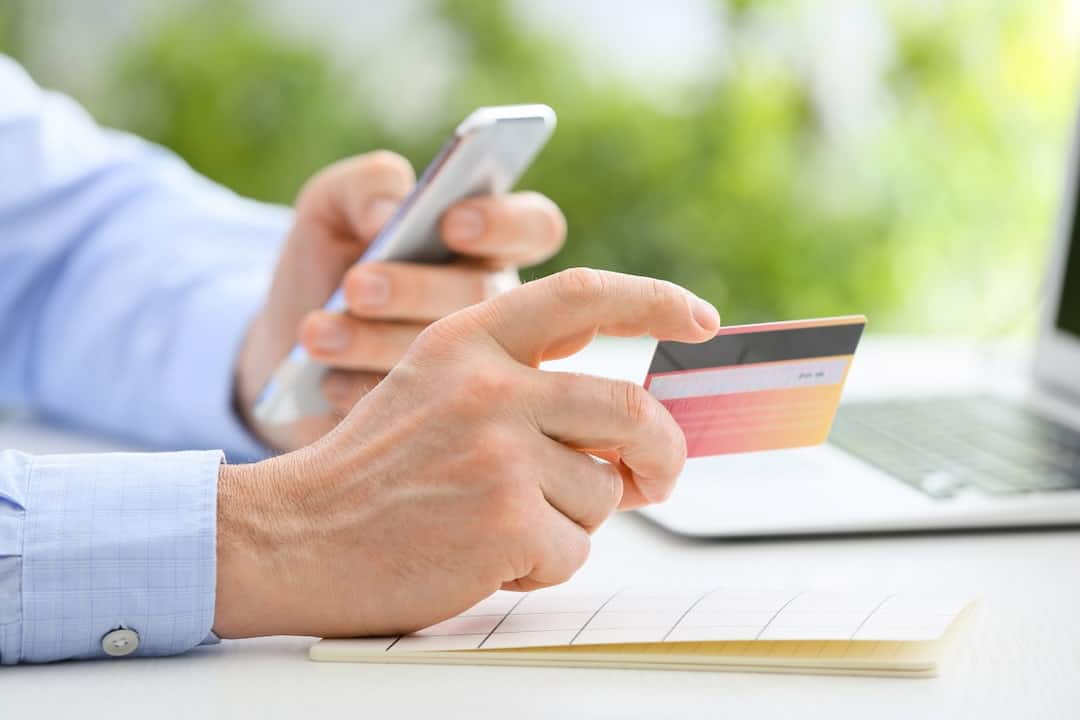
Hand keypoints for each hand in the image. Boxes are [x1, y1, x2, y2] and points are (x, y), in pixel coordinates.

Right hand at [213, 269, 721, 638]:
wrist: (292, 535)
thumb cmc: (372, 471)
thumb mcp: (437, 392)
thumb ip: (527, 391)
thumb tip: (631, 434)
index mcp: (470, 338)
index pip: (582, 295)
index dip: (653, 301)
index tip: (700, 318)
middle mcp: (491, 384)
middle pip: (630, 408)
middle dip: (659, 453)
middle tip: (655, 478)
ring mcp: (499, 451)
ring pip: (603, 492)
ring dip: (572, 520)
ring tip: (501, 522)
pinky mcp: (505, 520)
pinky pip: (575, 549)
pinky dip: (544, 563)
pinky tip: (484, 554)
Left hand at [234, 151, 566, 451]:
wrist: (283, 357)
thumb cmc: (323, 272)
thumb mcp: (330, 213)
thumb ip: (360, 185)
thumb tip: (387, 212)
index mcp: (486, 246)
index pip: (535, 226)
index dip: (506, 224)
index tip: (451, 224)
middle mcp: (501, 311)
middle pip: (488, 296)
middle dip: (417, 288)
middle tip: (357, 286)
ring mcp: (481, 373)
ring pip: (459, 360)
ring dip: (379, 342)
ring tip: (317, 334)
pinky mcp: (449, 426)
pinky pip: (424, 418)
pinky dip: (365, 394)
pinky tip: (327, 384)